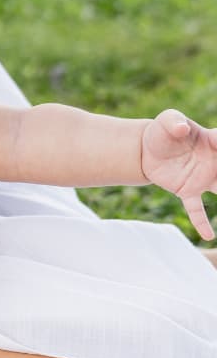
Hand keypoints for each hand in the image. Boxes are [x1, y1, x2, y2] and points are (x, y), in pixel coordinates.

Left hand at [141, 109, 216, 240]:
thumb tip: (181, 128)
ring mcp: (202, 179)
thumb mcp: (166, 120)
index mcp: (212, 142)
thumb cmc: (162, 131)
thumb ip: (174, 121)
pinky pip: (197, 209)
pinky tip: (209, 236)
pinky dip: (202, 222)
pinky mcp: (187, 191)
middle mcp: (213, 163)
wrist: (146, 148)